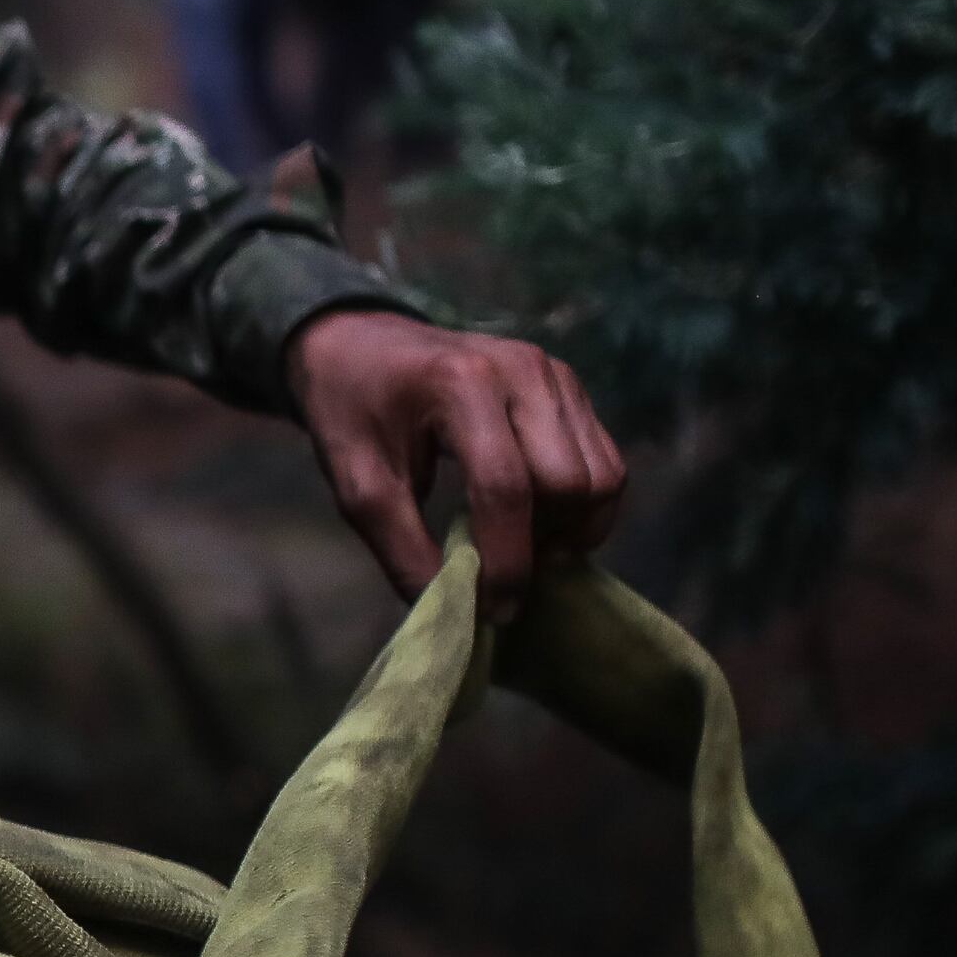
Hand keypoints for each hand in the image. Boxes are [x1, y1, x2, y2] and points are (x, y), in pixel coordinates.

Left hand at [285, 306, 627, 613]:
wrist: (360, 344)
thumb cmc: (351, 412)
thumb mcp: (358, 485)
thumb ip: (402, 550)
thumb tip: (452, 611)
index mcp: (460, 383)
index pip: (506, 488)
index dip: (507, 561)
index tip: (494, 610)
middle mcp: (521, 370)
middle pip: (569, 483)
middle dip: (542, 545)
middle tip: (500, 576)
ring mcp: (554, 373)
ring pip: (601, 475)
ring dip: (572, 529)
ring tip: (520, 548)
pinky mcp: (570, 386)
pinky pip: (605, 460)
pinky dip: (583, 506)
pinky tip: (538, 522)